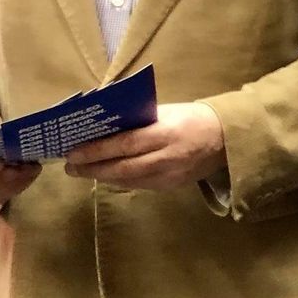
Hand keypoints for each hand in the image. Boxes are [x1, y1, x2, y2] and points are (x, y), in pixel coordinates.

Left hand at [64, 102, 226, 191]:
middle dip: (93, 168)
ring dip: (103, 177)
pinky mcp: (172, 186)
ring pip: (129, 180)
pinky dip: (121, 181)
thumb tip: (104, 125)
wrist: (227, 138)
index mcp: (166, 132)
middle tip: (70, 167)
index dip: (97, 150)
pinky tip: (108, 176)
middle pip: (123, 167)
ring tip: (83, 172)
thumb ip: (138, 120)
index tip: (73, 152)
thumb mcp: (166, 111)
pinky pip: (140, 185)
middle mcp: (168, 157)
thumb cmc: (193, 118)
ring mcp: (170, 175)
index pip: (125, 144)